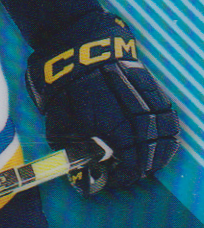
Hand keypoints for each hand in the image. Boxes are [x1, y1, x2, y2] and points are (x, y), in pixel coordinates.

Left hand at [26, 11, 178, 192]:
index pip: (133, 164)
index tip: (112, 179)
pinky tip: (155, 138)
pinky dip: (165, 130)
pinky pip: (168, 115)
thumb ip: (74, 151)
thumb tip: (83, 168)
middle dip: (142, 168)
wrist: (77, 48)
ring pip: (168, 135)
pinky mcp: (153, 88)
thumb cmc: (65, 88)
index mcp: (116, 129)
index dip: (124, 177)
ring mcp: (149, 101)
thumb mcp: (59, 126)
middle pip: (154, 153)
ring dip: (158, 152)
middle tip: (127, 172)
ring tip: (144, 160)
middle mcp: (138, 116)